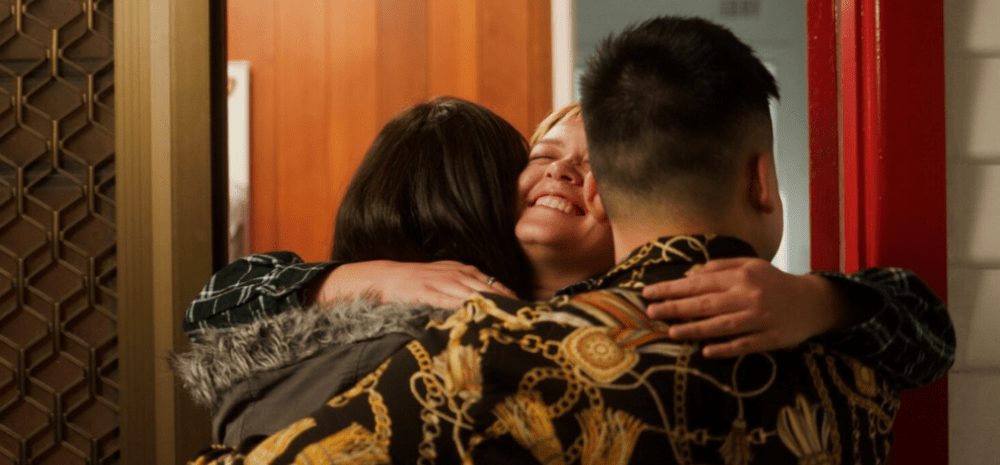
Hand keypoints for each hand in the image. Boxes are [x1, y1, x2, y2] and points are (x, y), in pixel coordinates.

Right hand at [309, 260, 515, 308]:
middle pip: (493, 291)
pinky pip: (452, 301)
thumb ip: (465, 290)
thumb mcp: (444, 280)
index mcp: (464, 271)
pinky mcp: (429, 291)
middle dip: (511, 307)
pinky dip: (468, 310)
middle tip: (528, 323)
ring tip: (512, 324)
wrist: (383, 279)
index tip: (530, 316)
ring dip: (496, 309)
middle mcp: (458, 274)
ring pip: (477, 295)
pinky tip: (479, 320)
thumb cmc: (415, 284)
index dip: (513, 301)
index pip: (497, 287)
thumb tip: (487, 309)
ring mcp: (444, 282)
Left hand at [642, 258, 850, 357]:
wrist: (812, 301)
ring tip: (672, 332)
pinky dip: (726, 348)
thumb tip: (688, 275)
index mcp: (741, 276)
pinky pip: (744, 345)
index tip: (649, 292)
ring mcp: (759, 319)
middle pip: (705, 304)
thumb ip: (719, 267)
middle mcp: (748, 296)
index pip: (698, 283)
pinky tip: (707, 352)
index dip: (672, 288)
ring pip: (722, 325)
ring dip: (696, 330)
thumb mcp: (749, 265)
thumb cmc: (772, 282)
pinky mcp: (770, 339)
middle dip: (675, 308)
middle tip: (650, 312)